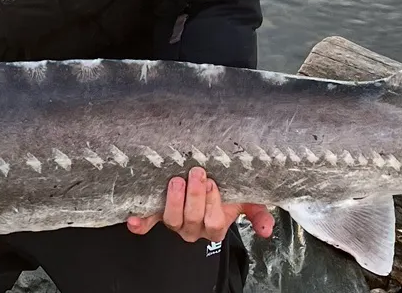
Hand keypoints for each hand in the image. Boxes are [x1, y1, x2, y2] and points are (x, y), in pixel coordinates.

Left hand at [126, 166, 273, 243]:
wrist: (208, 180)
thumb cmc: (227, 188)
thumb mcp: (245, 197)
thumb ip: (257, 211)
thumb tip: (267, 228)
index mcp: (215, 224)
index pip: (214, 223)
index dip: (212, 205)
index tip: (212, 183)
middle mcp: (194, 226)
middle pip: (193, 220)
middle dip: (194, 196)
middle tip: (197, 173)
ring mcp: (175, 219)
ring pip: (172, 220)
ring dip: (174, 200)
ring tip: (176, 180)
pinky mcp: (158, 212)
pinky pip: (149, 220)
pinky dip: (141, 221)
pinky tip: (134, 218)